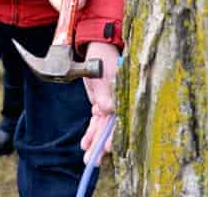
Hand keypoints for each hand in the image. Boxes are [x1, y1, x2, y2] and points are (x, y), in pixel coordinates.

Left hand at [80, 41, 119, 162]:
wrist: (97, 46)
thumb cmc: (102, 57)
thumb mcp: (101, 73)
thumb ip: (104, 92)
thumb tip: (107, 110)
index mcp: (122, 95)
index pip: (119, 118)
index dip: (114, 133)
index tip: (109, 147)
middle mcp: (117, 102)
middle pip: (110, 127)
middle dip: (102, 144)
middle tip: (94, 161)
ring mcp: (109, 104)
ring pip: (102, 127)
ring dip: (94, 143)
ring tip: (88, 160)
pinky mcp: (100, 104)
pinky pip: (96, 122)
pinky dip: (90, 133)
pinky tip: (85, 145)